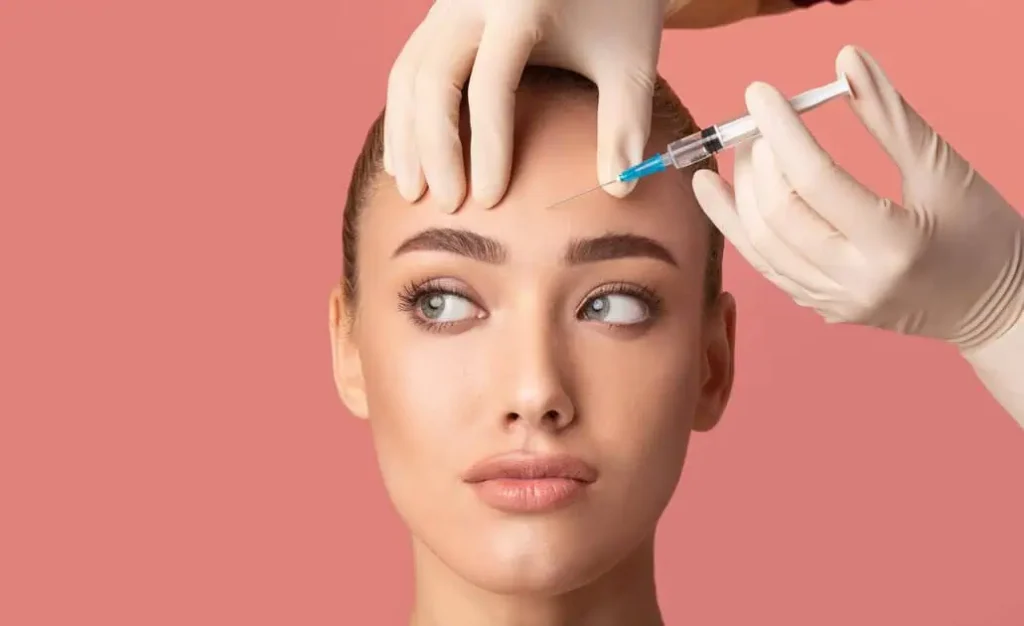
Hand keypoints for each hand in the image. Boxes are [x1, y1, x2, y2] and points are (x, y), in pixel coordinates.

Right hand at [383, 0, 671, 212]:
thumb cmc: (618, 13)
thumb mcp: (630, 63)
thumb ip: (625, 123)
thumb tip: (619, 188)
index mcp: (522, 3)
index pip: (491, 85)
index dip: (487, 148)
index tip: (490, 201)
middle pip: (434, 79)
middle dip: (435, 149)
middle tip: (448, 204)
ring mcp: (449, 4)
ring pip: (408, 74)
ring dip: (406, 137)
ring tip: (414, 192)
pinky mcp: (439, 15)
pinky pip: (407, 67)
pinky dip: (403, 116)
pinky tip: (408, 162)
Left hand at [693, 46, 1023, 350]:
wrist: (995, 306)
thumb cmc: (981, 235)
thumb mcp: (943, 169)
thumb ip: (888, 116)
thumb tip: (844, 61)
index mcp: (893, 245)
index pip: (815, 180)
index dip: (781, 131)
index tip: (759, 94)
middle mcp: (855, 281)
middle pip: (778, 214)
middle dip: (756, 161)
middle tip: (755, 123)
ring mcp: (833, 301)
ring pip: (760, 245)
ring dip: (738, 193)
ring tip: (739, 151)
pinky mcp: (820, 308)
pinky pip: (765, 265)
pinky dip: (739, 226)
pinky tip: (721, 192)